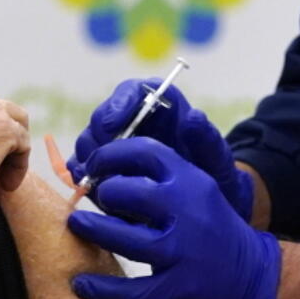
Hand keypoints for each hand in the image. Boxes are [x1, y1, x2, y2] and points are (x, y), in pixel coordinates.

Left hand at [67, 137, 280, 298]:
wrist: (251, 276)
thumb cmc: (210, 228)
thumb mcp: (196, 191)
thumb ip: (158, 178)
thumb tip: (101, 167)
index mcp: (191, 182)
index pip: (143, 152)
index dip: (110, 155)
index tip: (94, 165)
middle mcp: (186, 213)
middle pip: (126, 192)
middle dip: (102, 193)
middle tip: (93, 200)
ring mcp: (182, 252)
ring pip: (121, 238)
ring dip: (91, 230)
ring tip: (78, 226)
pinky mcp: (177, 289)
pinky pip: (130, 290)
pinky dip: (100, 289)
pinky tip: (81, 284)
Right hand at [68, 80, 254, 221]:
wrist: (207, 206)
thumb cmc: (213, 176)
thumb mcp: (217, 160)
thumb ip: (207, 140)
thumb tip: (194, 116)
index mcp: (161, 106)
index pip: (133, 92)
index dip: (118, 104)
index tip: (112, 126)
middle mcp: (134, 120)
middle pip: (102, 117)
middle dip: (98, 138)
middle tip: (100, 161)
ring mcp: (116, 145)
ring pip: (88, 142)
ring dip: (89, 160)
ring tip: (99, 180)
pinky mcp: (105, 168)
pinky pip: (83, 166)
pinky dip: (83, 177)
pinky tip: (93, 191)